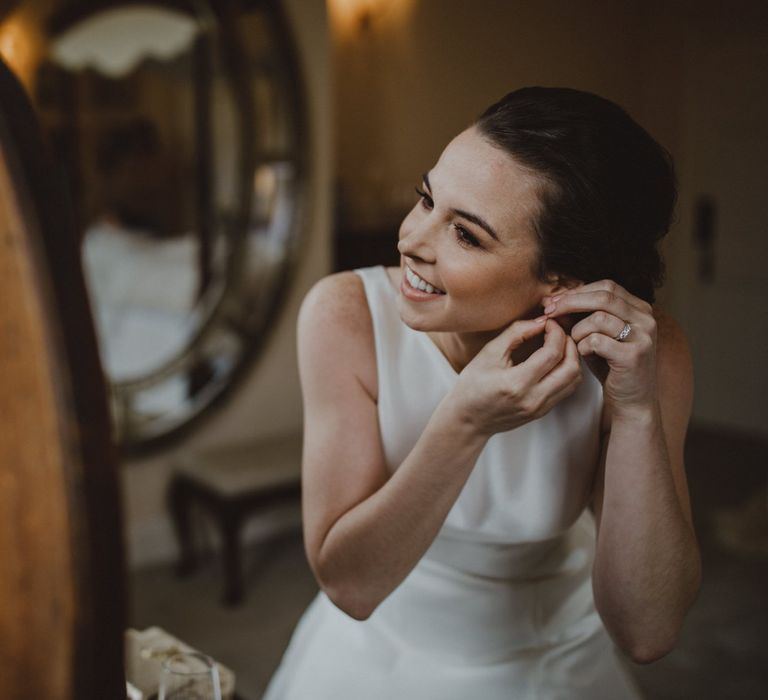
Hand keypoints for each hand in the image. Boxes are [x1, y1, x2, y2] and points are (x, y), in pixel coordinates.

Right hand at [451, 318, 582, 435]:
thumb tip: (541, 321)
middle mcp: (533, 398)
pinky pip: (567, 389)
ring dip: (573, 358)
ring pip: (574, 380)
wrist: (468, 419)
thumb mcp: (488, 353)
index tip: (549, 323)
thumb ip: (516, 333)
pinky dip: (567, 371)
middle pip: (571, 367)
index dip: (556, 333)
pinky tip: (555, 360)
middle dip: (570, 344)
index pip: (552, 353)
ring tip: (559, 345)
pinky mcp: (543, 411)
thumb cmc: (472, 385)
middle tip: (558, 332)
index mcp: (516, 383)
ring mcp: (540, 408)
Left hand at [542, 280, 657, 418]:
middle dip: (571, 302)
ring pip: (599, 318)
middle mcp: (646, 319)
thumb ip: (580, 317)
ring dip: (577, 330)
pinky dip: (583, 347)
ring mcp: (643, 337)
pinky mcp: (634, 356)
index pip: (606, 286)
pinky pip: (597, 341)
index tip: (553, 301)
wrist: (631, 401)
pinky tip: (584, 355)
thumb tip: (551, 300)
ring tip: (575, 343)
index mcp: (639, 309)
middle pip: (603, 296)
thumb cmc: (610, 366)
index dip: (577, 291)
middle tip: (549, 312)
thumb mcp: (595, 335)